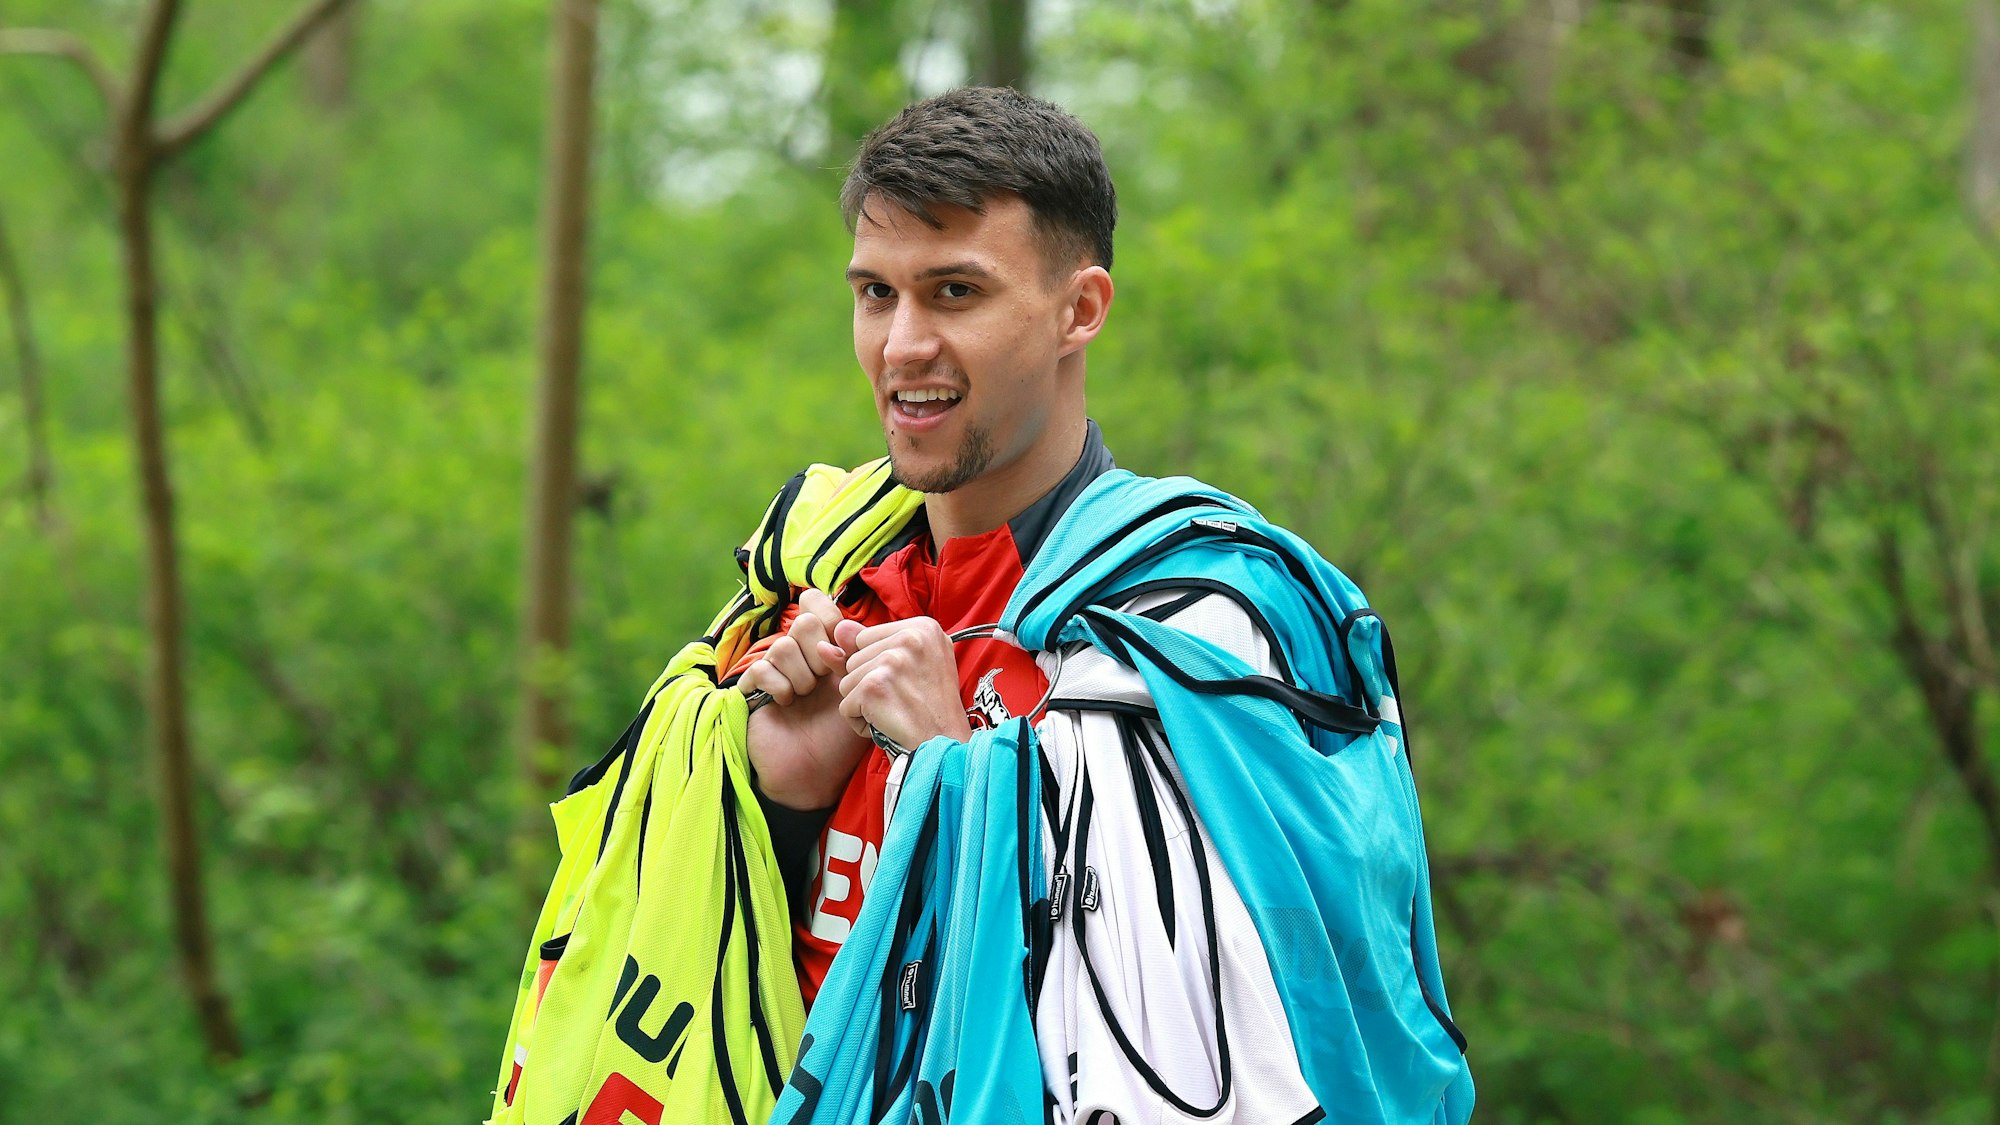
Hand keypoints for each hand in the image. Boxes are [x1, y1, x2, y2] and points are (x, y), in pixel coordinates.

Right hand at [740, 589, 870, 809]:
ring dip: (801, 675)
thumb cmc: (841, 738)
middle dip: (820, 652)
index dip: (829, 618)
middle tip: (823, 679)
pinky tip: (786, 703)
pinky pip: (762, 668)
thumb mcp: (859, 693)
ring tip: (805, 697)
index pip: (817, 604)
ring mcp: (774, 669)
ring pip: (783, 645)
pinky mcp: (752, 688)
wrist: (814, 775)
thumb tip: (842, 624)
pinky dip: (779, 687)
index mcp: (825, 647)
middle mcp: (798, 654)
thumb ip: (856, 656)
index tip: (841, 650)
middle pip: (803, 621)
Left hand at [831, 617, 972, 752]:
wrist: (945, 744)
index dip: (878, 666)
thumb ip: (870, 645)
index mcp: (923, 627)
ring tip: (897, 710)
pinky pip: (846, 706)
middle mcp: (909, 637)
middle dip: (869, 684)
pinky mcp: (874, 686)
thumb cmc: (931, 709)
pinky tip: (888, 724)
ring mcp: (891, 660)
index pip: (866, 638)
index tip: (908, 681)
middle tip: (903, 698)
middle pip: (854, 658)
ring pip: (846, 681)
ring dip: (864, 704)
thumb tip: (837, 628)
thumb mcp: (909, 666)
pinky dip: (861, 723)